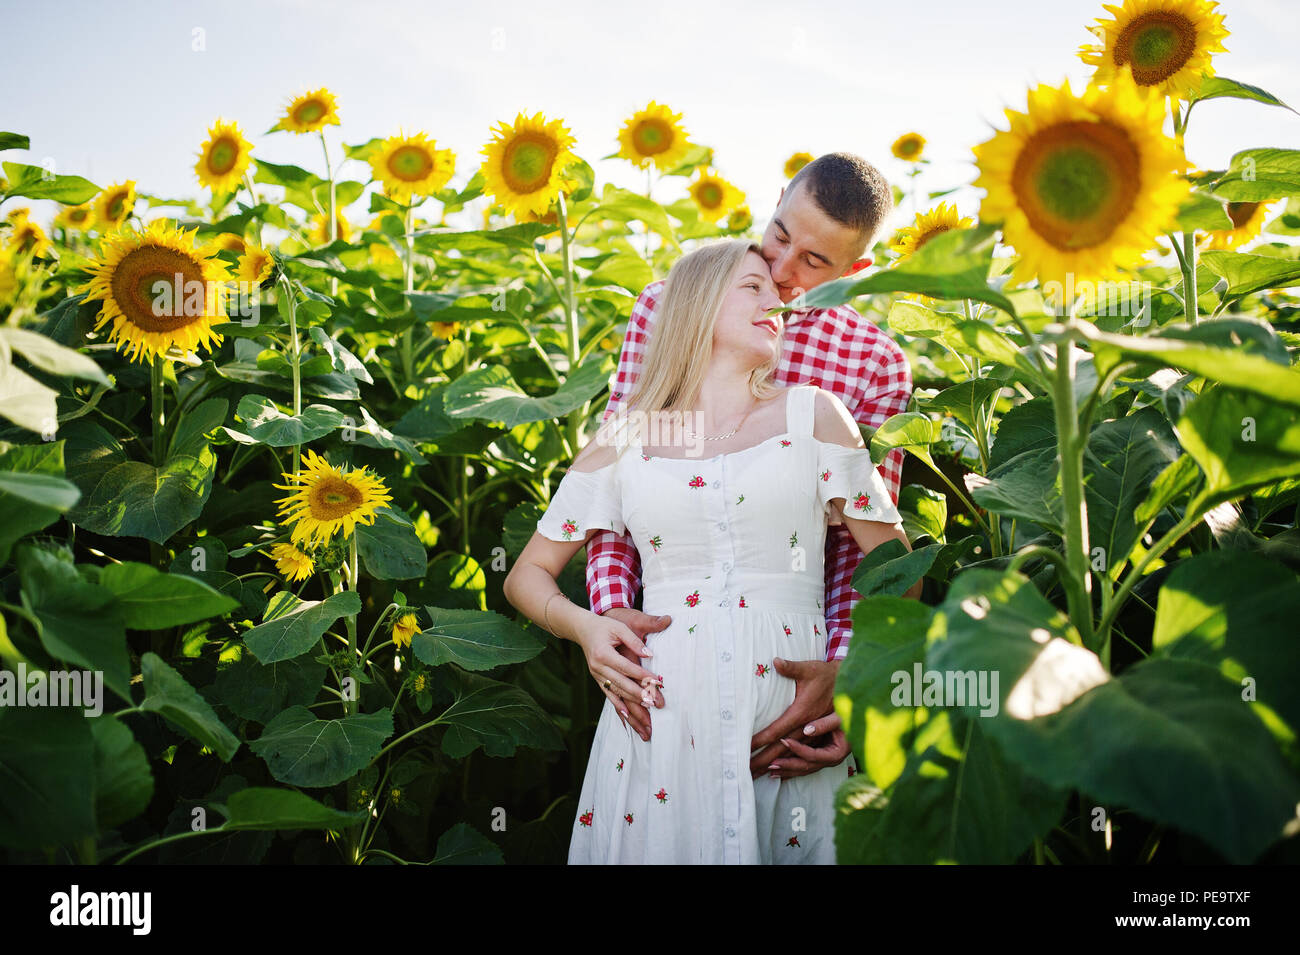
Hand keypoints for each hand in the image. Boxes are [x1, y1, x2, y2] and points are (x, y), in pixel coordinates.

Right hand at [601, 607, 669, 740]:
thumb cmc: (603, 626)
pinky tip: (627, 718)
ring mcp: (596, 675)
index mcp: (603, 653)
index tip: (658, 683)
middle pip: (622, 684)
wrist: (582, 630)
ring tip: (645, 718)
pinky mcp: (598, 680)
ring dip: (631, 707)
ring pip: (616, 694)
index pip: (627, 667)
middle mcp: (598, 667)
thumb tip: (649, 655)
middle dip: (640, 696)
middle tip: (656, 704)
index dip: (643, 675)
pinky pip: (609, 696)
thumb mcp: (619, 627)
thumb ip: (634, 641)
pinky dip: (618, 707)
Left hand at [749, 657, 843, 778]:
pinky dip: (793, 767)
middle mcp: (809, 728)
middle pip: (784, 750)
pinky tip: (780, 772)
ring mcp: (817, 736)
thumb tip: (776, 661)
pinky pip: (807, 758)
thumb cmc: (827, 675)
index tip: (745, 748)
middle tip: (746, 771)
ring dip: (779, 768)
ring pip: (797, 759)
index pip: (777, 731)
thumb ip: (792, 667)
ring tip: (760, 774)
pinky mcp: (821, 739)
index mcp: (803, 713)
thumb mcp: (810, 669)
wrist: (849, 682)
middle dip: (764, 761)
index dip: (760, 740)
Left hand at [766, 712, 848, 779]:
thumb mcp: (839, 718)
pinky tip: (779, 772)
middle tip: (771, 764)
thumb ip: (825, 724)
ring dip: (787, 770)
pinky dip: (791, 768)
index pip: (814, 755)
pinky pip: (804, 765)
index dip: (798, 749)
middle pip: (807, 766)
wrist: (857, 720)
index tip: (784, 740)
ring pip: (804, 769)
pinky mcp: (820, 758)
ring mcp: (826, 761)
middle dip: (788, 766)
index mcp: (837, 753)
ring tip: (770, 771)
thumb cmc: (850, 716)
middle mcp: (831, 760)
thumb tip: (806, 730)